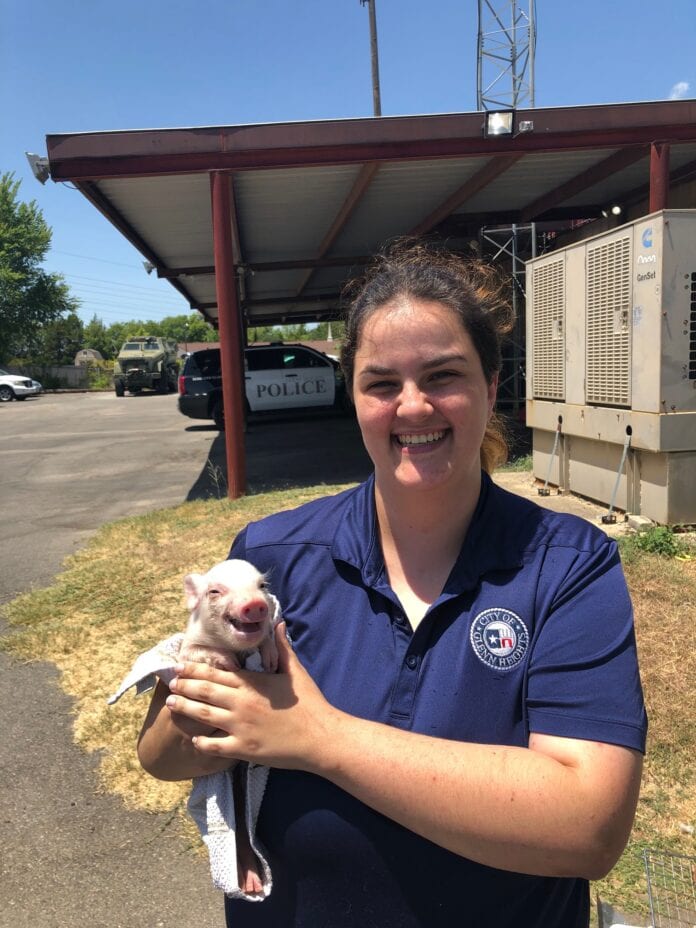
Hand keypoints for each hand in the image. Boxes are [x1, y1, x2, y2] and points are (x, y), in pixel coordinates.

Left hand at [165, 623, 335, 770]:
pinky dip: (202, 743)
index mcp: (252, 683)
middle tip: (170, 683)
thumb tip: (278, 623)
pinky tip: (194, 739)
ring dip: (185, 709)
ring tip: (171, 704)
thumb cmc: (309, 702)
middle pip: (205, 692)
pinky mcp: (244, 748)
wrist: (320, 736)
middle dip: (184, 686)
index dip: (195, 669)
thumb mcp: (295, 671)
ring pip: (204, 716)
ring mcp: (240, 727)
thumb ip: (282, 647)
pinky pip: (215, 746)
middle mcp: (241, 703)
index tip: (180, 666)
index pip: (216, 673)